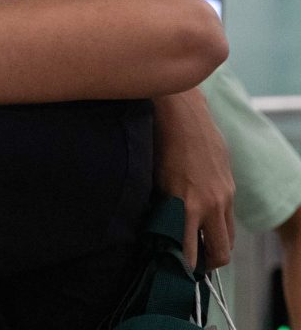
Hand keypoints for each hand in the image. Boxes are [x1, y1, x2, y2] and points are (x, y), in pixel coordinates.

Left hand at [154, 89, 234, 269]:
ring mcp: (224, 195)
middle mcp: (211, 204)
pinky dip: (218, 224)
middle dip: (207, 265)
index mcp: (187, 204)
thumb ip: (160, 207)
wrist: (182, 112)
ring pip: (228, 236)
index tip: (173, 269)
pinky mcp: (229, 185)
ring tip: (198, 248)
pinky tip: (202, 221)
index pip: (190, 250)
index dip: (182, 265)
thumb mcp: (153, 179)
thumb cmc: (158, 142)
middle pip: (220, 252)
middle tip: (191, 266)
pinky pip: (228, 215)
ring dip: (216, 246)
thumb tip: (155, 230)